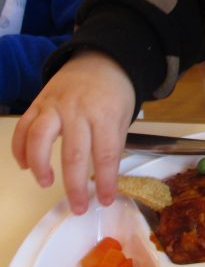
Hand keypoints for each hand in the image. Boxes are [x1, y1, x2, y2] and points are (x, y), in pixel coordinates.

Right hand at [12, 52, 135, 214]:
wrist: (99, 59)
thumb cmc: (114, 93)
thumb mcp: (123, 116)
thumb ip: (112, 143)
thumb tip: (104, 178)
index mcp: (105, 115)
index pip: (106, 154)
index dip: (105, 181)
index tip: (104, 200)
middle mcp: (78, 111)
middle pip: (73, 154)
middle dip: (75, 186)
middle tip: (77, 207)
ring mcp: (55, 106)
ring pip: (40, 137)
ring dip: (39, 165)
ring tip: (46, 183)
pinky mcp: (39, 103)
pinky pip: (24, 127)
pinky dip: (20, 148)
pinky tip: (24, 165)